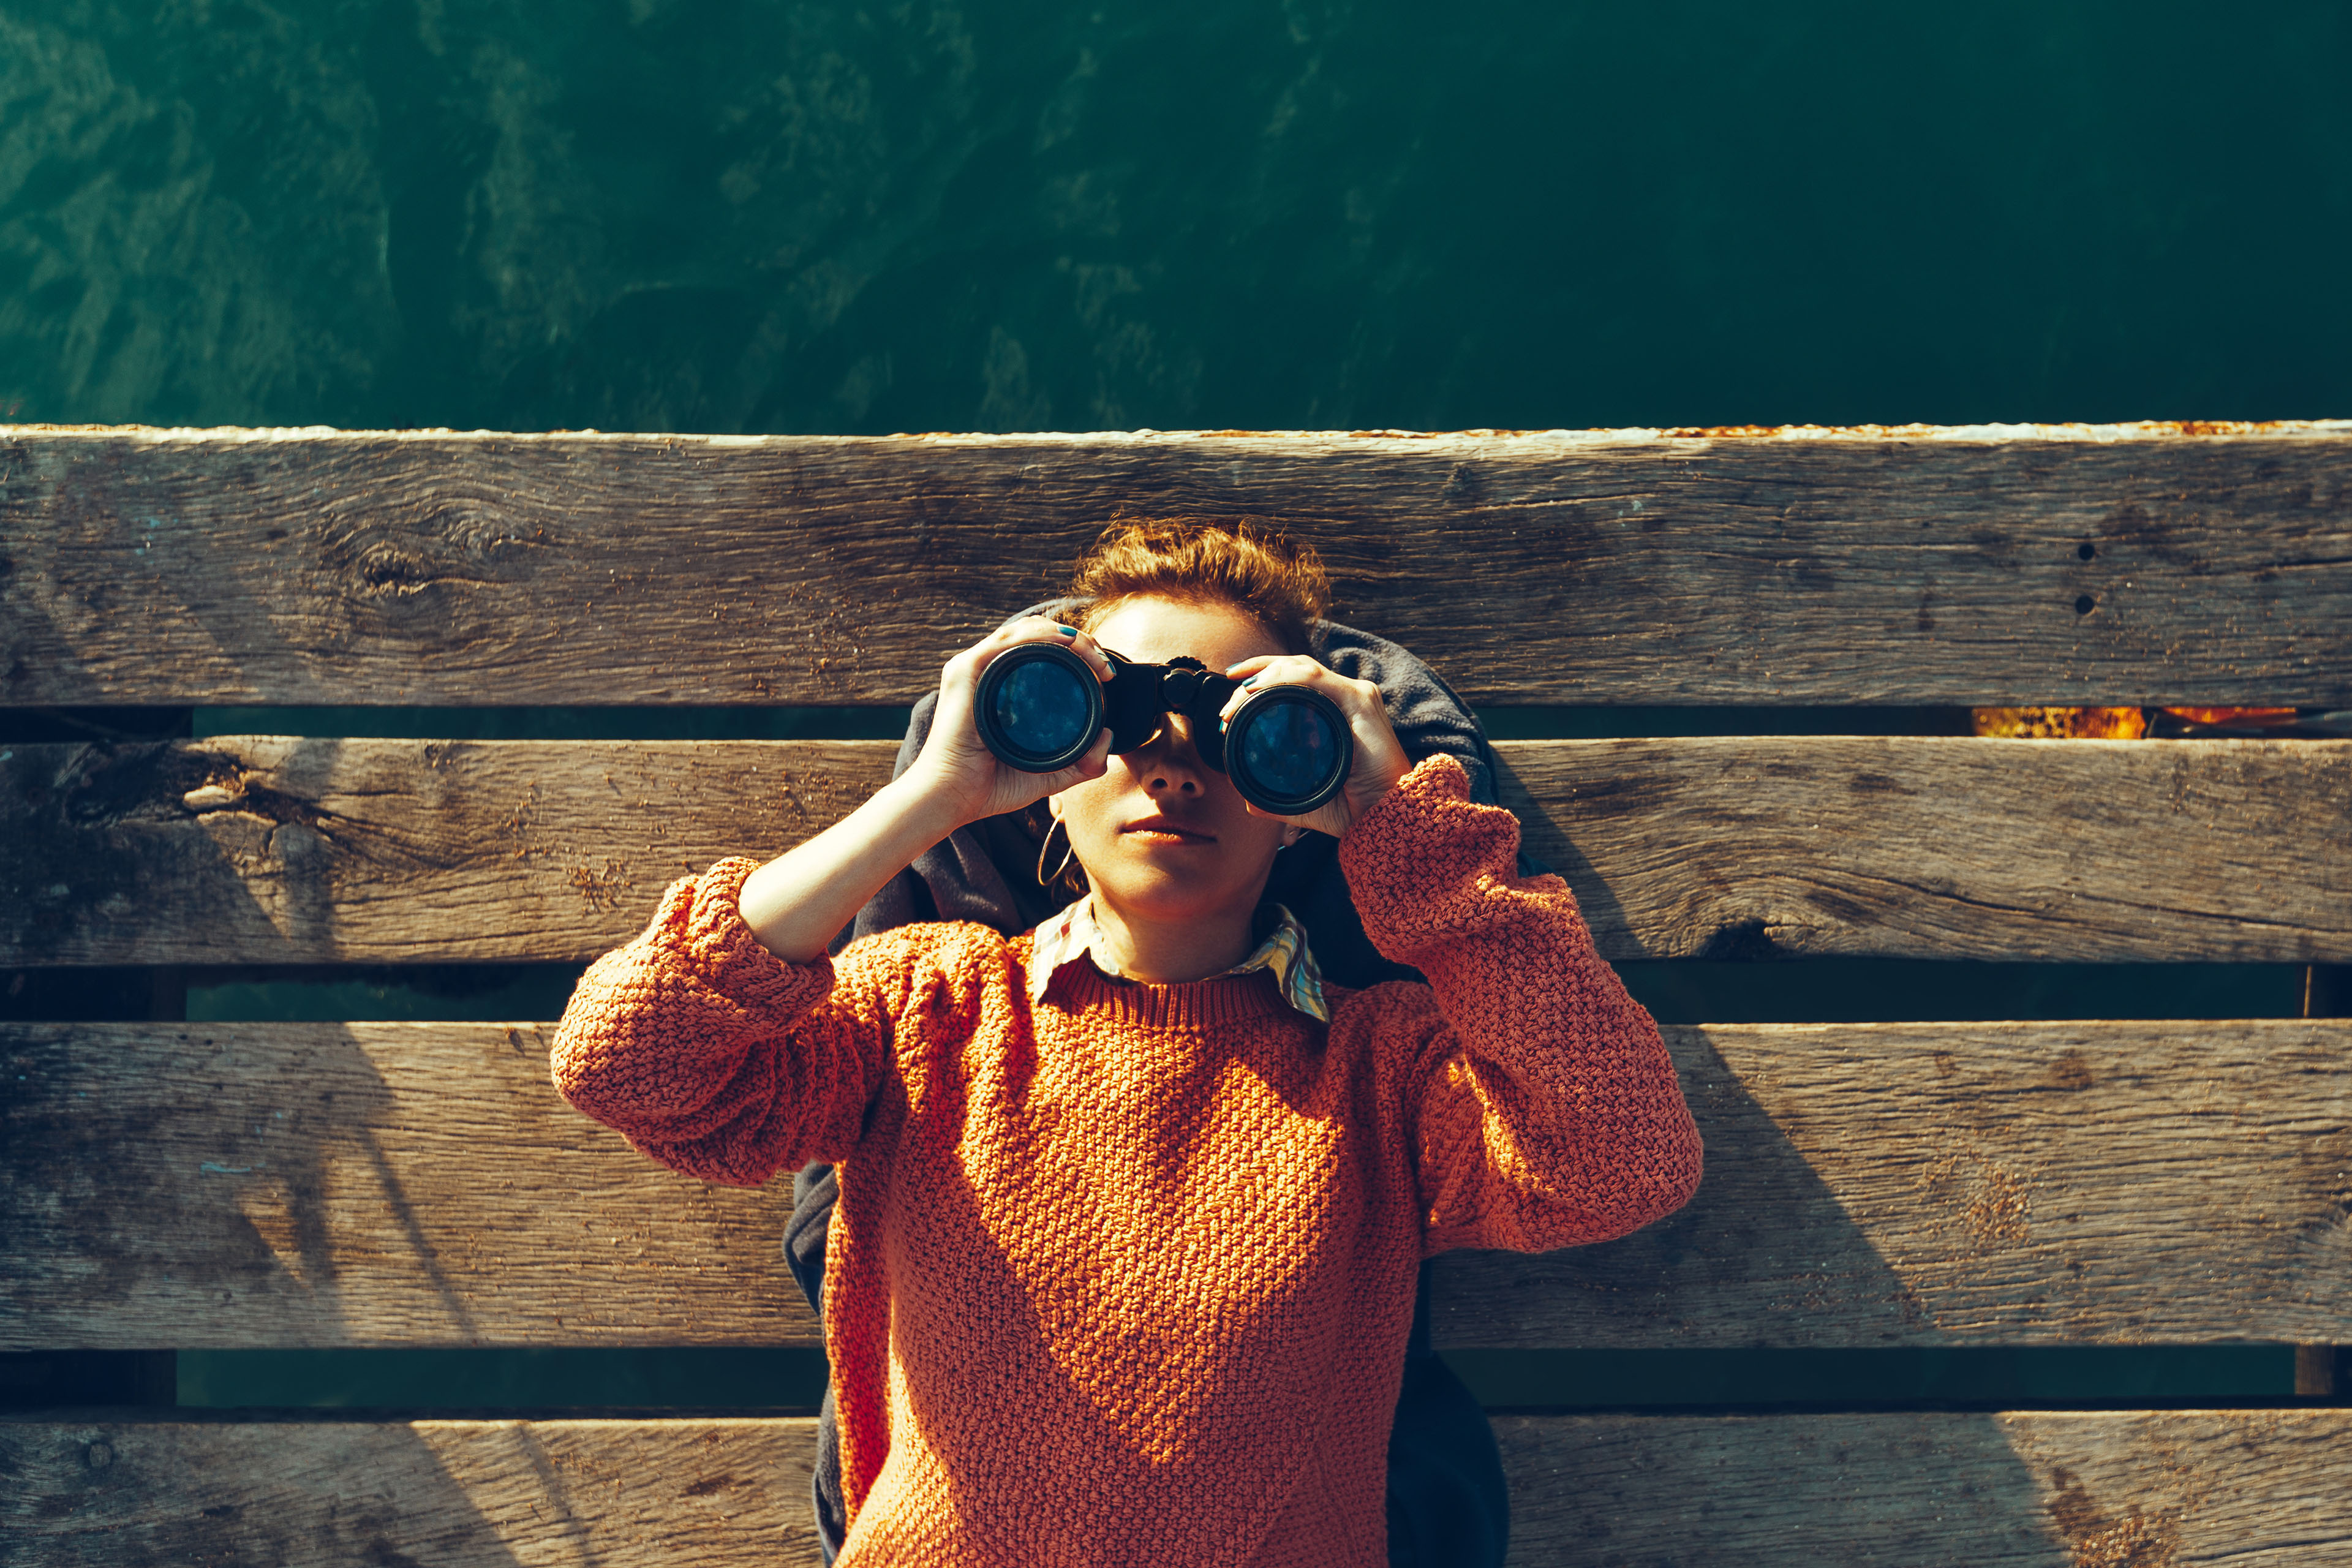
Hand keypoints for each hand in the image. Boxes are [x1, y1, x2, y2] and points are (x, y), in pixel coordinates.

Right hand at [902, 617, 1115, 828]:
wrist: (950, 799)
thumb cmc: (987, 788)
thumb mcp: (1046, 775)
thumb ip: (1080, 763)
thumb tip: (1108, 737)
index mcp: (1000, 688)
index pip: (1041, 652)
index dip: (1077, 652)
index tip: (1105, 673)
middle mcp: (986, 671)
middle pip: (1038, 635)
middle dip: (1078, 639)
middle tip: (1104, 663)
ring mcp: (973, 667)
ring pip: (1026, 630)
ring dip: (1066, 634)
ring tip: (1093, 652)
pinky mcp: (965, 670)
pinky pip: (1007, 639)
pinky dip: (1039, 634)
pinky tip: (1066, 640)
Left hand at [1214, 655, 1410, 838]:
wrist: (1387, 818)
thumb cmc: (1356, 809)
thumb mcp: (1307, 802)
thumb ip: (1277, 800)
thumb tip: (1248, 800)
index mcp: (1337, 712)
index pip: (1295, 679)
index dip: (1262, 678)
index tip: (1233, 694)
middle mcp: (1347, 698)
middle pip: (1293, 668)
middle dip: (1255, 676)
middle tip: (1229, 707)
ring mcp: (1355, 696)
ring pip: (1301, 667)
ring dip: (1264, 676)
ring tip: (1239, 696)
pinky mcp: (1360, 701)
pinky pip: (1316, 678)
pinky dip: (1284, 678)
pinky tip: (1260, 688)